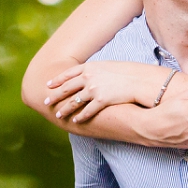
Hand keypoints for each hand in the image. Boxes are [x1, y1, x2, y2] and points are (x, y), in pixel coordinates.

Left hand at [44, 61, 187, 122]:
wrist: (141, 80)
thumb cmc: (130, 72)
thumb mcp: (111, 66)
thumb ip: (99, 70)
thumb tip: (94, 74)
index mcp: (91, 66)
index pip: (69, 73)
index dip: (57, 80)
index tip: (48, 84)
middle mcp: (89, 77)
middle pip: (67, 88)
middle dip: (55, 95)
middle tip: (46, 101)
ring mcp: (94, 89)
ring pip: (73, 101)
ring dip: (65, 109)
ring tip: (58, 115)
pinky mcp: (101, 100)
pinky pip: (87, 111)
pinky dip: (80, 117)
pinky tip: (75, 121)